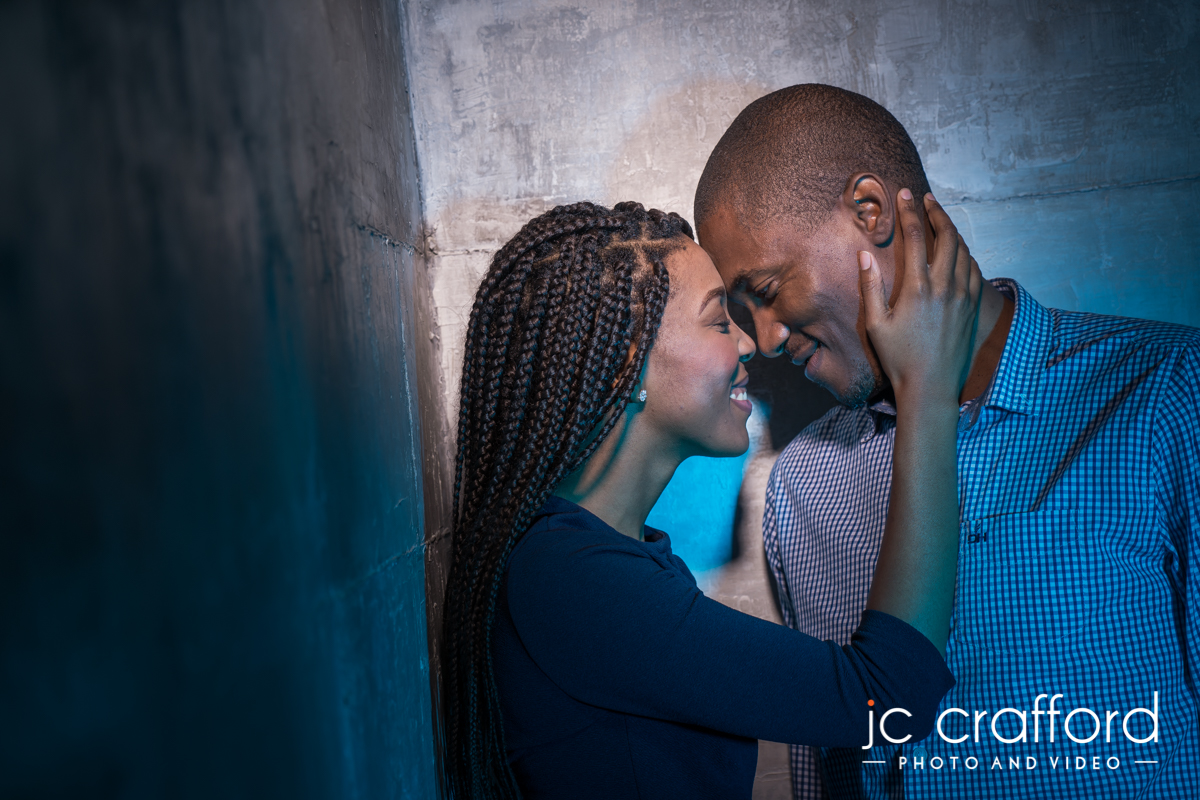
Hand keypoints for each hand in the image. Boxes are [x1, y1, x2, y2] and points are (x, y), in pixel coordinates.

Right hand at [859, 190, 982, 407]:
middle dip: (937, 213)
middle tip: (927, 200)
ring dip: (952, 231)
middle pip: (947, 236)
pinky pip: (974, 270)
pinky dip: (965, 253)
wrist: (931, 386)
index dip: (909, 211)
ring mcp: (963, 297)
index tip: (905, 194)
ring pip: (964, 251)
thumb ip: (870, 288)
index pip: (915, 237)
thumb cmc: (898, 358)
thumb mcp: (875, 325)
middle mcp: (945, 287)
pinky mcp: (972, 307)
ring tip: (941, 221)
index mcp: (918, 289)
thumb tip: (863, 256)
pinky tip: (958, 251)